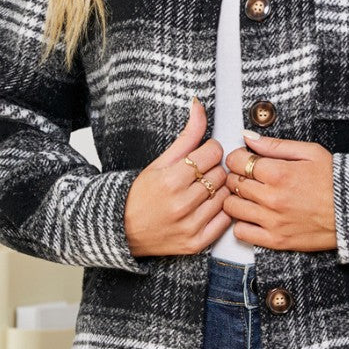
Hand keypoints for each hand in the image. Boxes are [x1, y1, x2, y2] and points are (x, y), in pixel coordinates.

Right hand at [123, 97, 230, 257]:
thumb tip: (199, 105)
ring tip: (200, 191)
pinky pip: (226, 220)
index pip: (213, 152)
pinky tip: (206, 207)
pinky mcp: (197, 243)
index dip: (209, 150)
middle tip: (199, 174)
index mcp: (171, 180)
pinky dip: (220, 211)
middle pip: (221, 174)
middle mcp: (181, 204)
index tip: (202, 155)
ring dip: (217, 191)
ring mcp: (190, 225)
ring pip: (225, 195)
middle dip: (213, 170)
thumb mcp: (160, 161)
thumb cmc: (141, 194)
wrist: (123, 230)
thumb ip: (187, 135)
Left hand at [222, 129, 337, 253]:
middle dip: (237, 176)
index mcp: (279, 173)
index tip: (244, 159)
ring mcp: (272, 221)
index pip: (236, 161)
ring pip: (231, 207)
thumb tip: (248, 137)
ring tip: (250, 195)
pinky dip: (242, 223)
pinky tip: (253, 215)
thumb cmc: (335, 180)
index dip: (237, 157)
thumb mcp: (309, 152)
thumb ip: (275, 145)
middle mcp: (272, 198)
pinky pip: (241, 232)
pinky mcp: (276, 241)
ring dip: (236, 198)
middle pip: (232, 183)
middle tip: (249, 176)